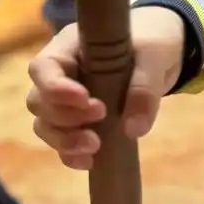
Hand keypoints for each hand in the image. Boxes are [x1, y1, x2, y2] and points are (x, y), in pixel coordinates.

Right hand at [27, 6, 185, 169]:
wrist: (164, 54)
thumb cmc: (152, 42)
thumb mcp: (155, 55)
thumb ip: (145, 86)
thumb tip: (133, 129)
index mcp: (71, 47)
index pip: (44, 67)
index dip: (56, 87)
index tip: (85, 99)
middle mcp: (62, 74)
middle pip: (39, 100)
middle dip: (64, 116)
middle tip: (101, 115)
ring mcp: (67, 100)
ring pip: (45, 124)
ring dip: (64, 139)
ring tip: (94, 146)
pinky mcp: (79, 122)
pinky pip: (62, 141)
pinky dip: (71, 154)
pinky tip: (89, 162)